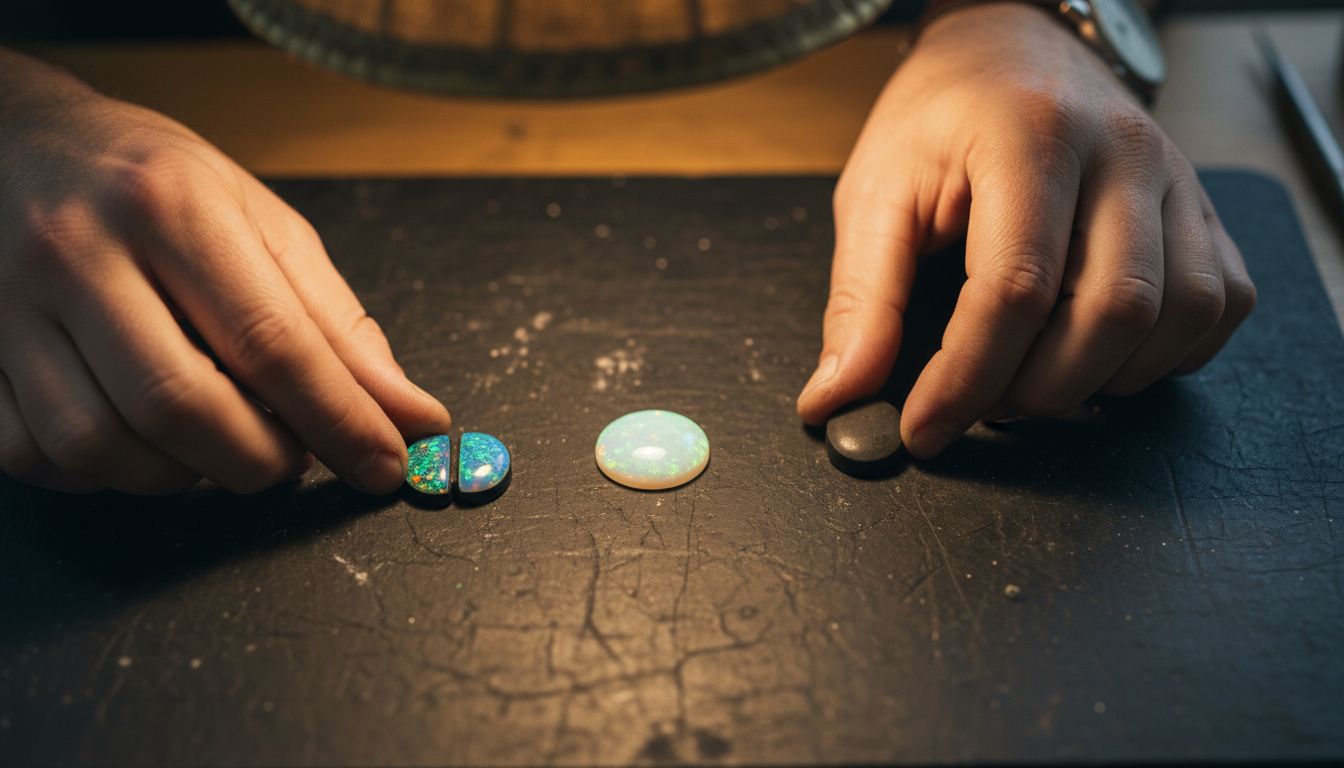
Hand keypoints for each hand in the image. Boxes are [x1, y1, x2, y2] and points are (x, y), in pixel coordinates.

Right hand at [0, 52, 450, 493]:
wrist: (12, 142)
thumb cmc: (153, 183)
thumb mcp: (261, 223)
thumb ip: (338, 324)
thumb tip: (409, 415)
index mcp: (170, 206)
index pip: (271, 343)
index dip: (340, 420)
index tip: (384, 464)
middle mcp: (77, 253)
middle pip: (183, 406)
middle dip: (262, 458)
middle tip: (295, 453)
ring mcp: (6, 308)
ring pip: (103, 447)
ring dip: (185, 474)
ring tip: (222, 440)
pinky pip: (37, 456)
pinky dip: (106, 473)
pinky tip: (143, 439)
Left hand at [795, 3, 1254, 456]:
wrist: (1010, 44)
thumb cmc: (940, 116)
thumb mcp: (876, 195)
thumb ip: (861, 300)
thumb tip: (838, 396)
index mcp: (1028, 137)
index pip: (1014, 288)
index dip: (966, 378)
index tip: (924, 429)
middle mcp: (1121, 152)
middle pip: (1112, 310)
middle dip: (1040, 390)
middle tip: (982, 405)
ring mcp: (1176, 178)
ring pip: (1178, 314)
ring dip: (1105, 378)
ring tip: (1034, 381)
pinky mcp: (1203, 207)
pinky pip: (1217, 303)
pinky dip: (1164, 354)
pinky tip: (1100, 354)